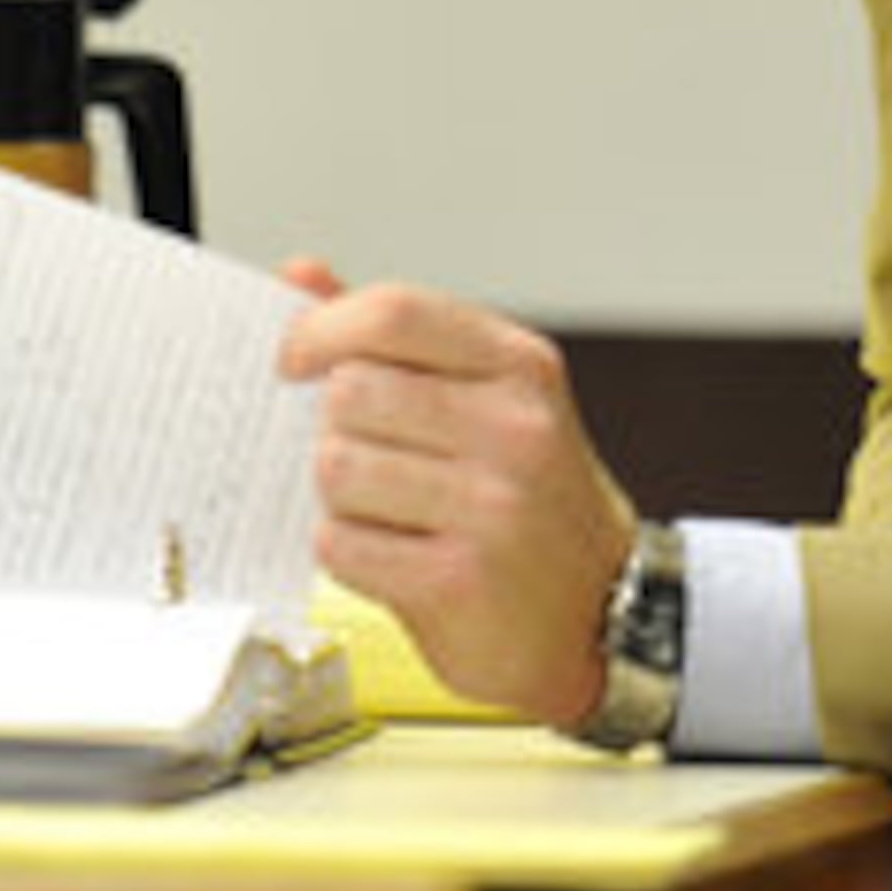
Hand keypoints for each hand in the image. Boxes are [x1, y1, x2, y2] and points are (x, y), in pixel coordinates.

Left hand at [279, 260, 635, 726]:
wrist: (598, 615)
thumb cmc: (526, 500)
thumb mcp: (487, 399)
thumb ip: (393, 336)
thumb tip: (300, 274)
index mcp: (521, 367)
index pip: (394, 312)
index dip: (320, 329)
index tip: (293, 359)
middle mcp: (516, 430)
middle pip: (350, 392)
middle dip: (334, 427)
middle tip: (367, 456)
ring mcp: (492, 507)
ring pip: (336, 469)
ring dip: (338, 496)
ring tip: (386, 512)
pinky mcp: (457, 580)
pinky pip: (340, 544)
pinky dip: (348, 551)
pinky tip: (392, 554)